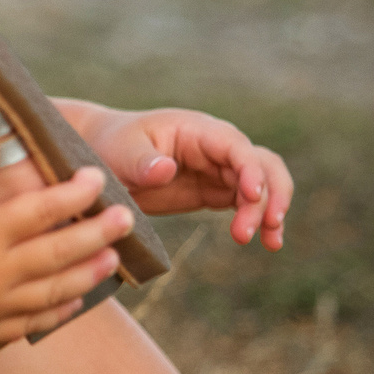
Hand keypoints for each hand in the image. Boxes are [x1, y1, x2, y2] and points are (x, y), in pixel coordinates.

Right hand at [0, 140, 132, 348]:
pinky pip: (30, 325)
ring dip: (88, 274)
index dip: (73, 193)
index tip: (96, 177)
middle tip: (127, 217)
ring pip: (52, 293)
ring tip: (114, 258)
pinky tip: (76, 298)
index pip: (40, 211)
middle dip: (98, 234)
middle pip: (58, 254)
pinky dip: (59, 311)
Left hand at [81, 105, 292, 248]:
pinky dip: (260, 221)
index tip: (253, 196)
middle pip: (260, 164)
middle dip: (269, 194)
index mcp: (196, 130)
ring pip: (262, 184)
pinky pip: (247, 203)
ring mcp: (218, 169)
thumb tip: (166, 170)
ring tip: (271, 243)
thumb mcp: (120, 153)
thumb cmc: (110, 146)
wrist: (102, 158)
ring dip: (271, 210)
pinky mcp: (214, 190)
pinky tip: (268, 244)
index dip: (251, 169)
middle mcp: (215, 147)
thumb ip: (143, 162)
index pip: (236, 146)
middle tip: (266, 227)